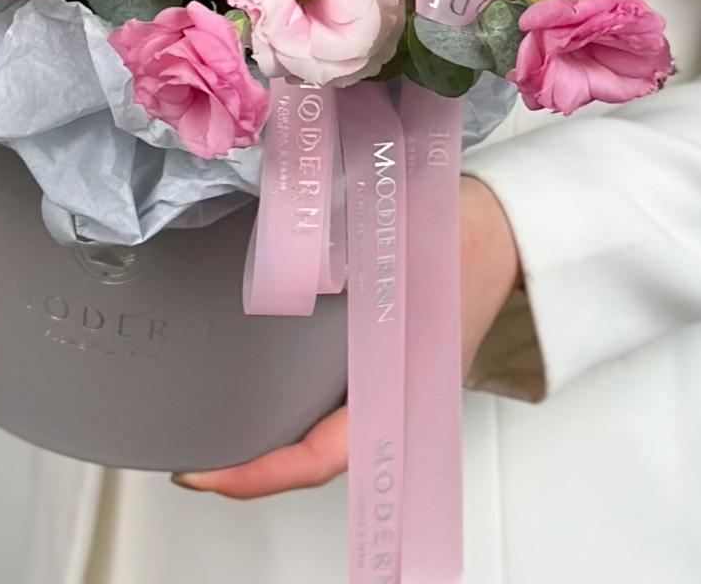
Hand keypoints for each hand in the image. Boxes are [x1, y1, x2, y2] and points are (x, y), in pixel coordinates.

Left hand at [172, 174, 520, 498]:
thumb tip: (285, 264)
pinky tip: (262, 394)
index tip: (202, 473)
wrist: (508, 226)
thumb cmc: (458, 239)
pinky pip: (335, 407)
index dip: (256, 472)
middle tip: (193, 460)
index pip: (319, 455)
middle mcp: (396, 403)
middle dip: (254, 467)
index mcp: (400, 387)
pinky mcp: (388, 368)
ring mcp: (394, 389)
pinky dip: (295, 415)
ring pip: (324, 437)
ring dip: (273, 443)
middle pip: (316, 458)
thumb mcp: (393, 245)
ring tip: (216, 433)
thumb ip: (337, 256)